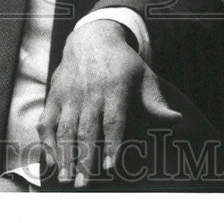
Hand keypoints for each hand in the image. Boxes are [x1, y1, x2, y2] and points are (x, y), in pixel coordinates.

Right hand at [37, 20, 180, 187]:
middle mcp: (89, 91)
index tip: (111, 166)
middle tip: (85, 184)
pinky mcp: (54, 96)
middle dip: (85, 158)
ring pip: (64, 128)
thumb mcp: (143, 75)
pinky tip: (51, 161)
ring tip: (67, 179)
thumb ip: (156, 102)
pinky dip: (46, 142)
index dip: (112, 143)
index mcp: (114, 87)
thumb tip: (177, 120)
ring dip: (64, 155)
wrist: (91, 38)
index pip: (113, 119)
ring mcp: (69, 94)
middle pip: (86, 129)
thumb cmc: (122, 63)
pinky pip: (46, 121)